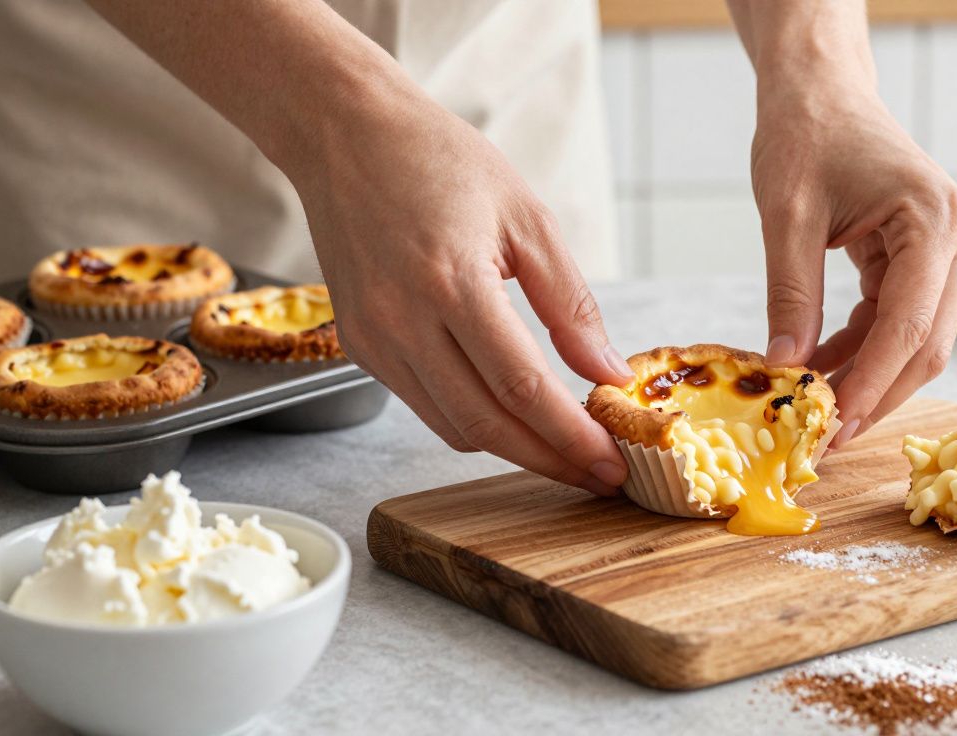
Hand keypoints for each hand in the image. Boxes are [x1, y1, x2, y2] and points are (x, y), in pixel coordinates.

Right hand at [288, 76, 633, 494]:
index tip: (611, 465)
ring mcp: (374, 338)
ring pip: (451, 427)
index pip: (522, 389)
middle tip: (597, 475)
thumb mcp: (527, 218)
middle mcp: (404, 320)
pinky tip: (508, 412)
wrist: (345, 135)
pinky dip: (470, 419)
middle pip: (486, 425)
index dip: (570, 437)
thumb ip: (570, 302)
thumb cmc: (439, 161)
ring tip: (563, 447)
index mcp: (453, 283)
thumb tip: (606, 371)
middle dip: (549, 460)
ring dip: (511, 448)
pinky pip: (423, 405)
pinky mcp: (359, 346)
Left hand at [752, 87, 956, 441]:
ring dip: (867, 377)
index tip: (831, 429)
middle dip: (874, 394)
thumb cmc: (805, 136)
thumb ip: (790, 293)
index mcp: (935, 219)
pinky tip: (819, 365)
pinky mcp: (929, 259)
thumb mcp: (787, 215)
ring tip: (813, 407)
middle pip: (926, 344)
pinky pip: (900, 320)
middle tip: (823, 437)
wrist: (821, 93)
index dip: (871, 385)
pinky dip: (862, 349)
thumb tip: (785, 367)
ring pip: (917, 340)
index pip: (909, 325)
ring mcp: (951, 249)